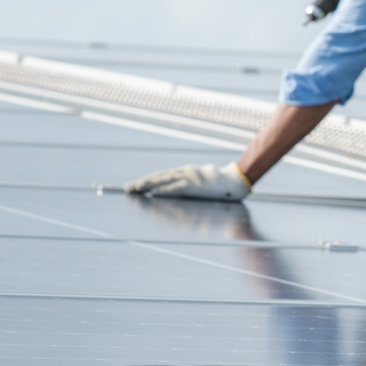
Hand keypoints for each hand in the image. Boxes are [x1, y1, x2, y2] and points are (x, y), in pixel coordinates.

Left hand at [124, 162, 250, 200]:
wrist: (238, 181)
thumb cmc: (222, 184)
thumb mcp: (203, 180)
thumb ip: (189, 184)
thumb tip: (175, 191)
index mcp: (187, 172)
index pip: (162, 176)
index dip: (147, 180)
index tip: (134, 185)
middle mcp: (186, 173)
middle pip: (159, 177)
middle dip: (142, 182)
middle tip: (127, 188)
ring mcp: (191, 178)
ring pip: (164, 181)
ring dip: (147, 185)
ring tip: (134, 189)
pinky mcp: (196, 186)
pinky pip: (175, 189)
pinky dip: (163, 191)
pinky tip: (153, 194)